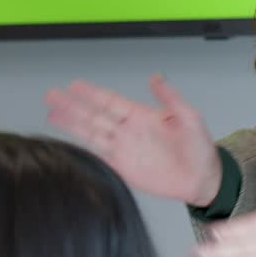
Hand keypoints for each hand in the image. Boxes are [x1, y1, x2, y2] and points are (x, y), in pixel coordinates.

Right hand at [45, 75, 220, 205]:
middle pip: (93, 115)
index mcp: (141, 115)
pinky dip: (83, 148)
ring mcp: (124, 149)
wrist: (203, 179)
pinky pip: (99, 155)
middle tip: (52, 96)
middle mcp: (128, 131)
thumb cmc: (200, 148)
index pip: (110, 101)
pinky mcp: (124, 168)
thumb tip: (156, 77)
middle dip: (72, 106)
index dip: (91, 93)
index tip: (74, 85)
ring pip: (91, 133)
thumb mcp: (189, 116)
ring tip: (52, 114)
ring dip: (72, 124)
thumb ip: (170, 97)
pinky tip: (70, 140)